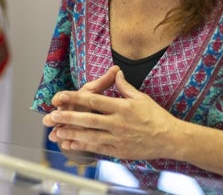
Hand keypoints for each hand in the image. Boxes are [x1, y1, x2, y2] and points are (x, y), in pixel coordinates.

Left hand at [44, 67, 181, 160]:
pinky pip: (98, 148)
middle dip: (68, 117)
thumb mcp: (141, 97)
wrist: (171, 139)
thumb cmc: (156, 116)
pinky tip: (71, 144)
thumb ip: (124, 86)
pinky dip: (83, 147)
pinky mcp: (119, 151)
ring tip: (56, 131)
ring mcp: (118, 138)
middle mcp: (118, 122)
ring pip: (90, 136)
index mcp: (122, 106)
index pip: (94, 100)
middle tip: (51, 116)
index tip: (60, 96)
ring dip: (72, 134)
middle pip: (88, 119)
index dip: (75, 98)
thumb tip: (116, 72)